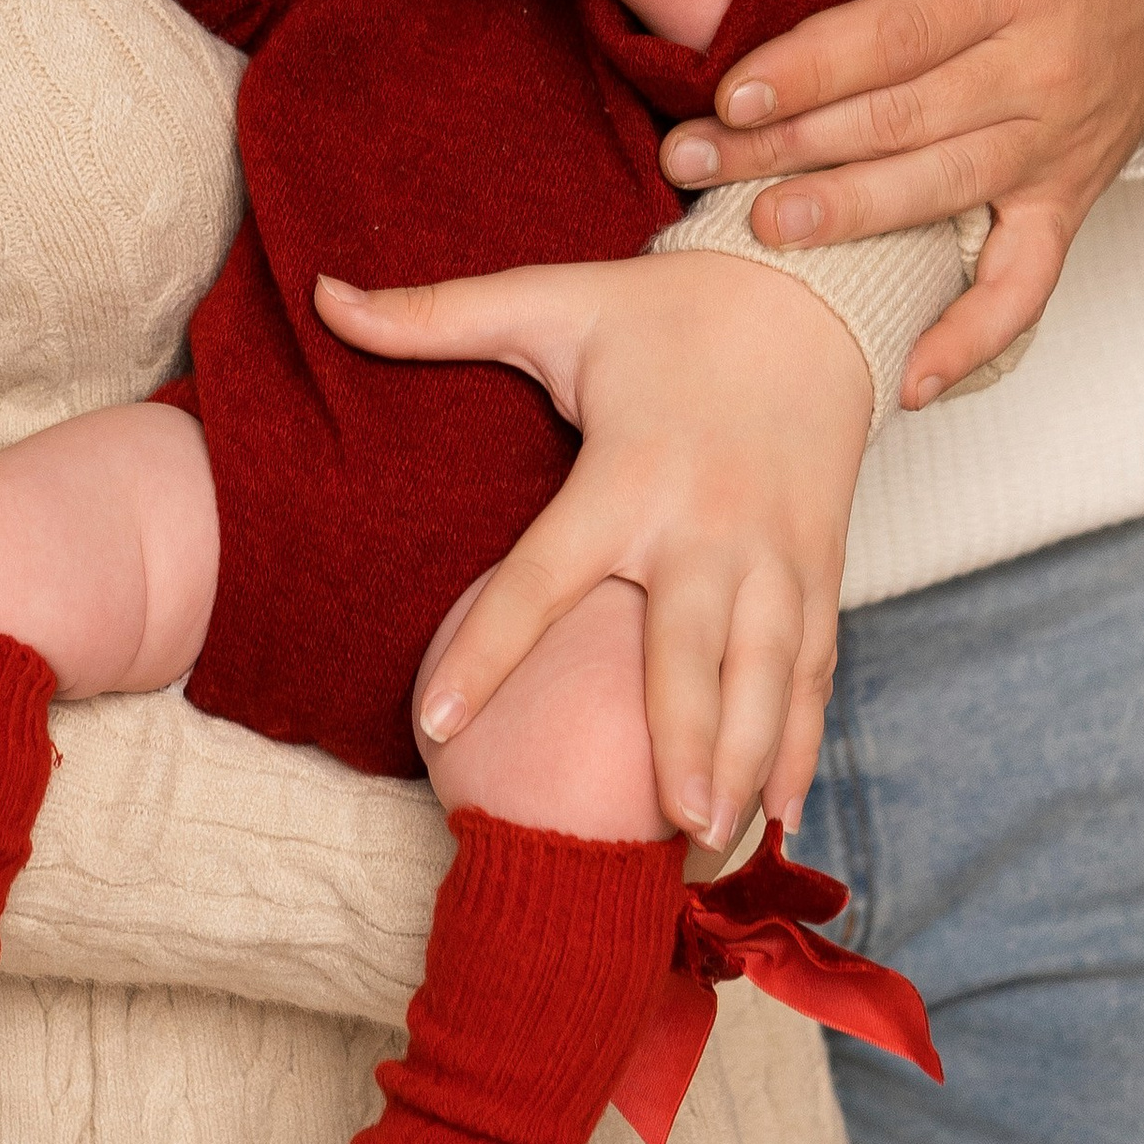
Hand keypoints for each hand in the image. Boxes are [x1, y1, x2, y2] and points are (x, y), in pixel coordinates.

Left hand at [314, 251, 868, 845]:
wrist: (810, 295)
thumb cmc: (661, 310)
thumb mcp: (550, 300)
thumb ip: (435, 314)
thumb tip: (322, 295)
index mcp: (630, 472)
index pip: (543, 576)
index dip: (488, 650)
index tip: (436, 725)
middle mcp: (708, 524)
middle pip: (689, 651)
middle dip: (684, 744)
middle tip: (661, 830)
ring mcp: (776, 554)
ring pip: (767, 677)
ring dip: (747, 766)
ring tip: (708, 848)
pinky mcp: (820, 569)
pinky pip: (816, 670)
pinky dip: (802, 744)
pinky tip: (780, 817)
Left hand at [657, 0, 1143, 405]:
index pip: (897, 33)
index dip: (812, 67)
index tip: (732, 93)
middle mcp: (1039, 73)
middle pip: (903, 117)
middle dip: (792, 145)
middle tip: (696, 162)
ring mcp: (1054, 150)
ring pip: (944, 192)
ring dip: (851, 218)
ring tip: (763, 231)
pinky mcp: (1066, 207)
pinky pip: (1025, 285)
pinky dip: (972, 340)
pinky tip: (907, 379)